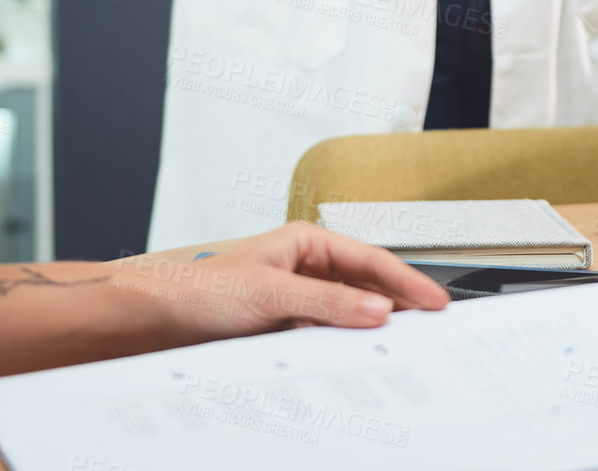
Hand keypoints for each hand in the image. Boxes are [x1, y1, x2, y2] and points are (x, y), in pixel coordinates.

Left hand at [114, 223, 449, 345]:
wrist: (162, 320)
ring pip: (350, 312)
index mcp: (307, 242)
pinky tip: (360, 356)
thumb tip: (377, 310)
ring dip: (372, 327)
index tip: (435, 302)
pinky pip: (329, 333)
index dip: (407, 282)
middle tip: (433, 328)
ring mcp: (299, 297)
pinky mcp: (288, 325)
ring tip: (405, 345)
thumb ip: (327, 304)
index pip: (370, 261)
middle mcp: (307, 266)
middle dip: (398, 304)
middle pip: (366, 286)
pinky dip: (347, 344)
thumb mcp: (272, 294)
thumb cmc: (204, 290)